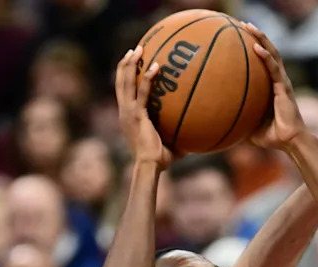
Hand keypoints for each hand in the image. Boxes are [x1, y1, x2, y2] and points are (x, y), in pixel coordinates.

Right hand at [115, 46, 172, 168]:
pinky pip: (142, 92)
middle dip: (126, 64)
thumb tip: (196, 137)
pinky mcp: (136, 115)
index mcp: (128, 116)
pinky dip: (148, 79)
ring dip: (131, 64)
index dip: (124, 77)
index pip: (123, 92)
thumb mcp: (169, 144)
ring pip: (126, 82)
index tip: (131, 63)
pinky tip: (156, 67)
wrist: (149, 166)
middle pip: (121, 82)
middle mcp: (124, 111)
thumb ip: (178, 137)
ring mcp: (129, 112)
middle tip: (134, 50)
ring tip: (138, 49)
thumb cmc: (159, 161)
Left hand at [241, 22, 304, 149]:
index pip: (263, 62)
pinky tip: (256, 47)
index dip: (254, 47)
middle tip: (243, 24)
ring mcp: (282, 82)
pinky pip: (274, 69)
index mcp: (271, 86)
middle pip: (268, 52)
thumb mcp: (248, 125)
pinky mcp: (284, 87)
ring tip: (250, 26)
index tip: (239, 36)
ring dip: (261, 39)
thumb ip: (236, 118)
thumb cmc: (271, 135)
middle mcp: (278, 80)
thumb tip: (215, 122)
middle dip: (257, 36)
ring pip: (272, 54)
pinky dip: (265, 57)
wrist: (290, 142)